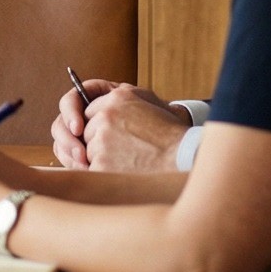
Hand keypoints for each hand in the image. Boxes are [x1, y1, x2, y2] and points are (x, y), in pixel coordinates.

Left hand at [54, 80, 191, 172]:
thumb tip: (98, 103)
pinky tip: (123, 172)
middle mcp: (105, 116)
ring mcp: (101, 140)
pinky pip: (90, 169)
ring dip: (101, 158)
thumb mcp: (146, 102)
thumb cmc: (170, 134)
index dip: (100, 125)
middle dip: (98, 141)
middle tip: (124, 149)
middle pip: (86, 132)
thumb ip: (119, 99)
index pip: (90, 111)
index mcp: (116, 98)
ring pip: (87, 151)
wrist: (184, 158)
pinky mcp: (101, 164)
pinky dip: (103, 173)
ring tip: (128, 160)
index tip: (112, 133)